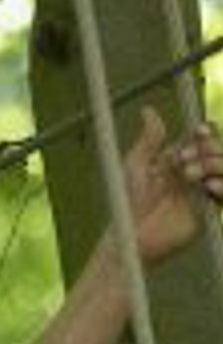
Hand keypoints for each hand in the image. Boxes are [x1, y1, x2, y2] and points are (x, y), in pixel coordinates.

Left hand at [126, 106, 222, 265]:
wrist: (131, 233)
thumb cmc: (129, 202)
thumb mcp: (137, 165)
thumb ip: (149, 139)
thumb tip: (148, 110)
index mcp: (182, 159)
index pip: (206, 138)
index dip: (207, 132)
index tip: (199, 132)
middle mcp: (196, 172)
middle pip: (219, 149)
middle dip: (208, 148)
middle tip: (183, 161)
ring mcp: (204, 191)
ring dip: (215, 164)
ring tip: (190, 175)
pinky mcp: (209, 211)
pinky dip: (222, 185)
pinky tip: (209, 186)